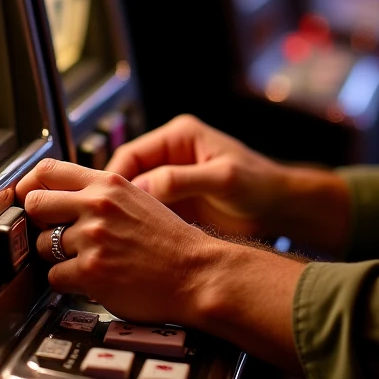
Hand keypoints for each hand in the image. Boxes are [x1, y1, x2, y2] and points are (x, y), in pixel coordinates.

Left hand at [15, 158, 216, 324]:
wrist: (195, 271)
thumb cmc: (169, 240)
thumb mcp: (136, 198)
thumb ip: (100, 193)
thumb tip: (60, 195)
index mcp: (109, 183)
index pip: (47, 171)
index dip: (30, 185)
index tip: (27, 195)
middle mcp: (97, 205)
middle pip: (35, 204)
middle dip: (39, 222)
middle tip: (54, 233)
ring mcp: (92, 238)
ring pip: (42, 246)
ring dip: (58, 257)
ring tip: (87, 259)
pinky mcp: (90, 271)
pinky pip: (55, 277)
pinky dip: (69, 282)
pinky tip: (92, 278)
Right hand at [106, 114, 351, 255]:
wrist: (280, 207)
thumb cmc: (259, 183)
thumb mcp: (222, 178)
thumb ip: (183, 179)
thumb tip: (144, 185)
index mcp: (179, 135)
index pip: (131, 153)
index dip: (113, 178)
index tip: (101, 204)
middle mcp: (171, 153)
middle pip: (127, 173)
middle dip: (113, 198)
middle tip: (98, 224)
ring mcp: (171, 178)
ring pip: (133, 195)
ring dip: (123, 214)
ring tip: (110, 236)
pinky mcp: (175, 200)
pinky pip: (147, 211)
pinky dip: (137, 224)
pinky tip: (131, 242)